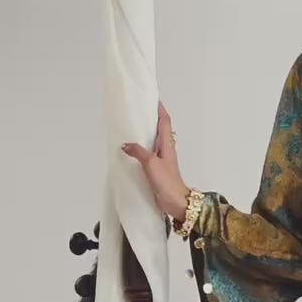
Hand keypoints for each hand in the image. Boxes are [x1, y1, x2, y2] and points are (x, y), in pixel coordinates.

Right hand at [121, 102, 189, 221]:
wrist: (176, 202)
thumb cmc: (168, 183)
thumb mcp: (151, 164)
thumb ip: (138, 152)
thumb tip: (126, 144)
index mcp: (167, 145)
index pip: (165, 122)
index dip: (161, 110)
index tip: (154, 100)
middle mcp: (166, 150)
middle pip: (161, 130)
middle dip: (154, 119)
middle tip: (143, 110)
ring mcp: (163, 159)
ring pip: (156, 141)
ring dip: (148, 133)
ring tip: (136, 127)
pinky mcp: (158, 169)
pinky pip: (150, 154)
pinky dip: (143, 148)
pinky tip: (134, 151)